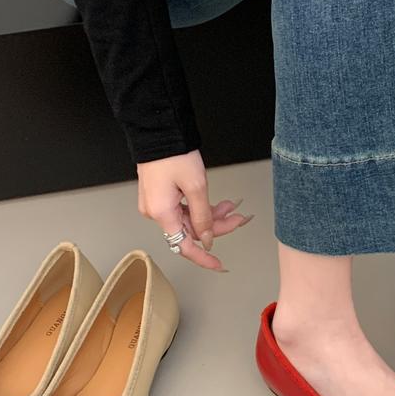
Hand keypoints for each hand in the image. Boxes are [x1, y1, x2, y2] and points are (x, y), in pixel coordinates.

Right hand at [137, 150, 251, 271]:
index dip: (204, 257)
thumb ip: (203, 218)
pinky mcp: (161, 196)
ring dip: (211, 215)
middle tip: (238, 219)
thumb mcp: (196, 187)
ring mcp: (157, 204)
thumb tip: (207, 239)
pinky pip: (184, 209)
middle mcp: (155, 212)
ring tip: (231, 207)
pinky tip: (218, 204)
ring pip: (190, 219)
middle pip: (191, 231)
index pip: (185, 247)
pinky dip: (201, 207)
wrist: (159, 130)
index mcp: (162, 213)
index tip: (218, 265)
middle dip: (216, 226)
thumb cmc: (174, 153)